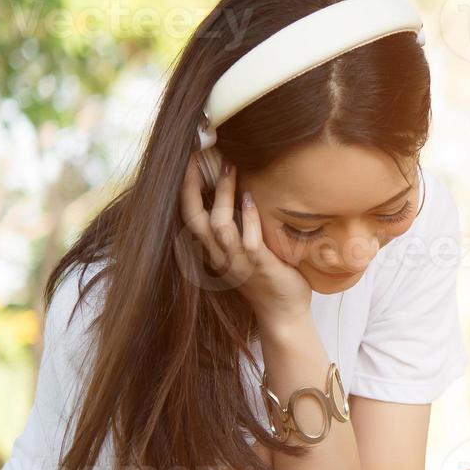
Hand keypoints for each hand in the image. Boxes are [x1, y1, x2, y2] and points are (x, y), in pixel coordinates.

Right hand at [180, 152, 312, 325]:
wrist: (283, 312)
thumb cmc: (267, 275)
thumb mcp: (245, 250)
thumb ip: (238, 226)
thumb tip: (242, 188)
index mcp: (214, 251)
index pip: (190, 218)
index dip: (186, 189)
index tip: (188, 161)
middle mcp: (221, 257)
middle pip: (196, 220)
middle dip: (193, 187)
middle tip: (200, 157)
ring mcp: (240, 262)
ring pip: (221, 227)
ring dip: (225, 196)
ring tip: (232, 168)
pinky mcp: (261, 267)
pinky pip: (250, 242)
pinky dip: (250, 219)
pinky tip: (253, 199)